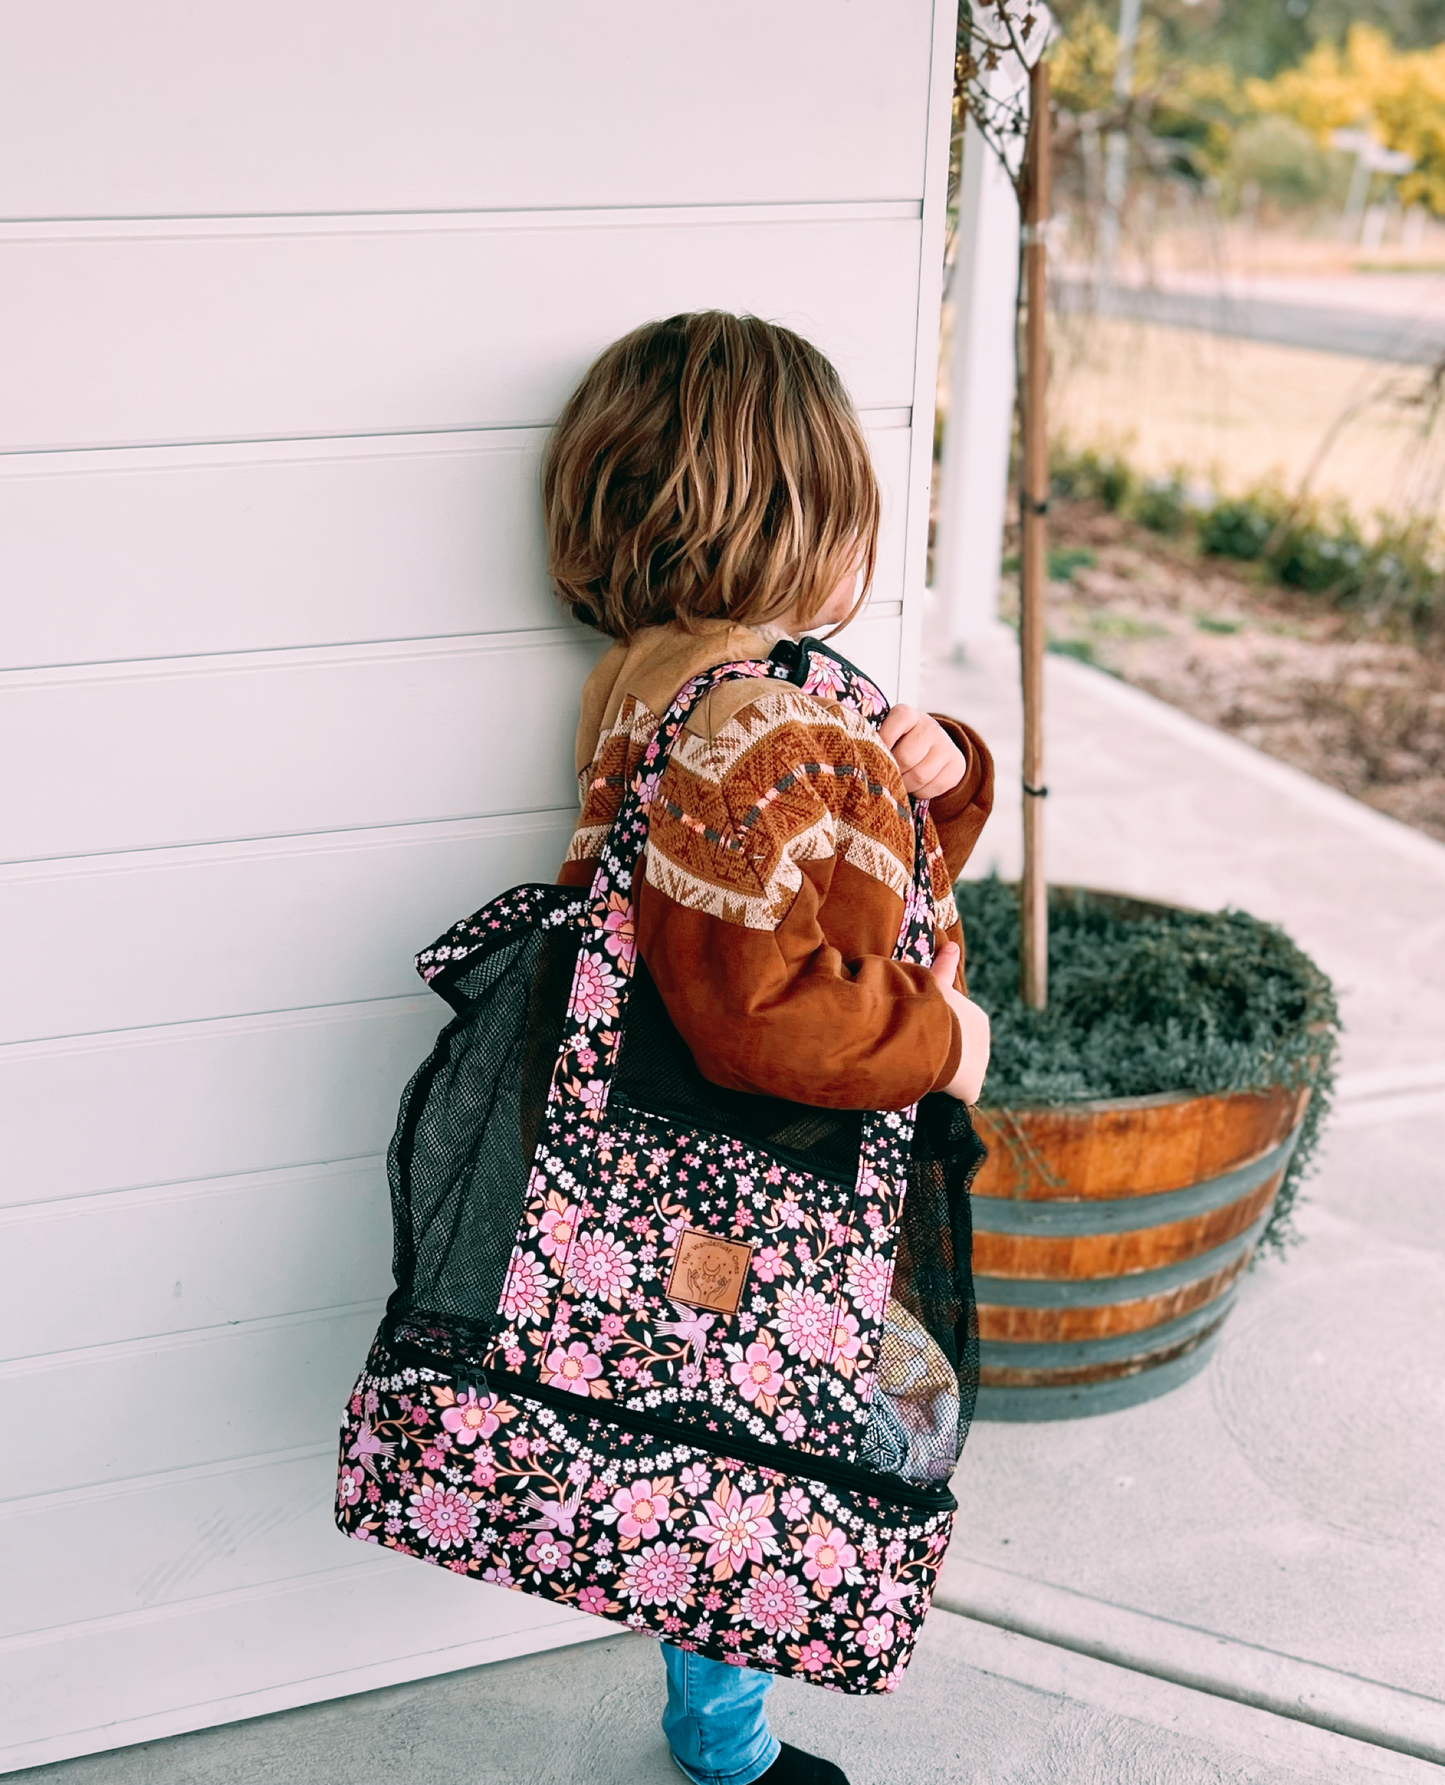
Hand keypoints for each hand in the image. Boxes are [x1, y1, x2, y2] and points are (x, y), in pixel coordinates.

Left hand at [879, 706, 965, 798]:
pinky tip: (917, 785)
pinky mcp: (957, 764)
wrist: (931, 746)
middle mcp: (929, 726)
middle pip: (906, 757)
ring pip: (920, 775)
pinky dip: (922, 792)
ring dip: (907, 785)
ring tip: (901, 781)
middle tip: (888, 776)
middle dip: (894, 772)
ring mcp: (946, 744)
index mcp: (907, 714)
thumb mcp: (886, 735)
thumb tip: (863, 759)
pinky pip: (936, 786)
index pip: (893, 726)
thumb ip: (875, 742)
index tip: (874, 757)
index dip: (882, 744)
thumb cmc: (900, 743)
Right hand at [929, 942, 989, 1103]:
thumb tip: (952, 944)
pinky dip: (944, 1090)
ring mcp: (981, 1068)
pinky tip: (930, 1086)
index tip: (924, 1029)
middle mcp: (985, 1043)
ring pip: (956, 1070)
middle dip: (942, 1048)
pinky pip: (955, 1092)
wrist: (938, 1040)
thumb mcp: (937, 984)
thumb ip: (944, 967)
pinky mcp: (973, 1089)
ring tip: (920, 1065)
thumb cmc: (935, 1010)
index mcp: (980, 1019)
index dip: (939, 1026)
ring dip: (942, 1069)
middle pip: (958, 1047)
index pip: (957, 1024)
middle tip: (917, 1047)